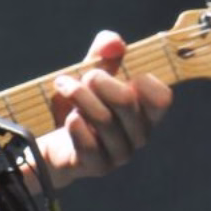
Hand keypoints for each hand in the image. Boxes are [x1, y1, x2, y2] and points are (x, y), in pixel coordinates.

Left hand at [38, 30, 171, 186]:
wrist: (49, 136)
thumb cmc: (79, 101)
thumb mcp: (90, 70)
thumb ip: (104, 51)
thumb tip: (114, 43)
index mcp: (145, 111)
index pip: (162, 98)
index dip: (143, 80)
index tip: (122, 73)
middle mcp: (138, 134)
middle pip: (126, 101)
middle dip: (99, 80)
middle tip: (83, 76)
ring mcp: (120, 153)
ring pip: (104, 120)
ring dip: (78, 96)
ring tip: (62, 85)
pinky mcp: (97, 166)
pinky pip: (90, 145)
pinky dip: (76, 125)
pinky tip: (69, 118)